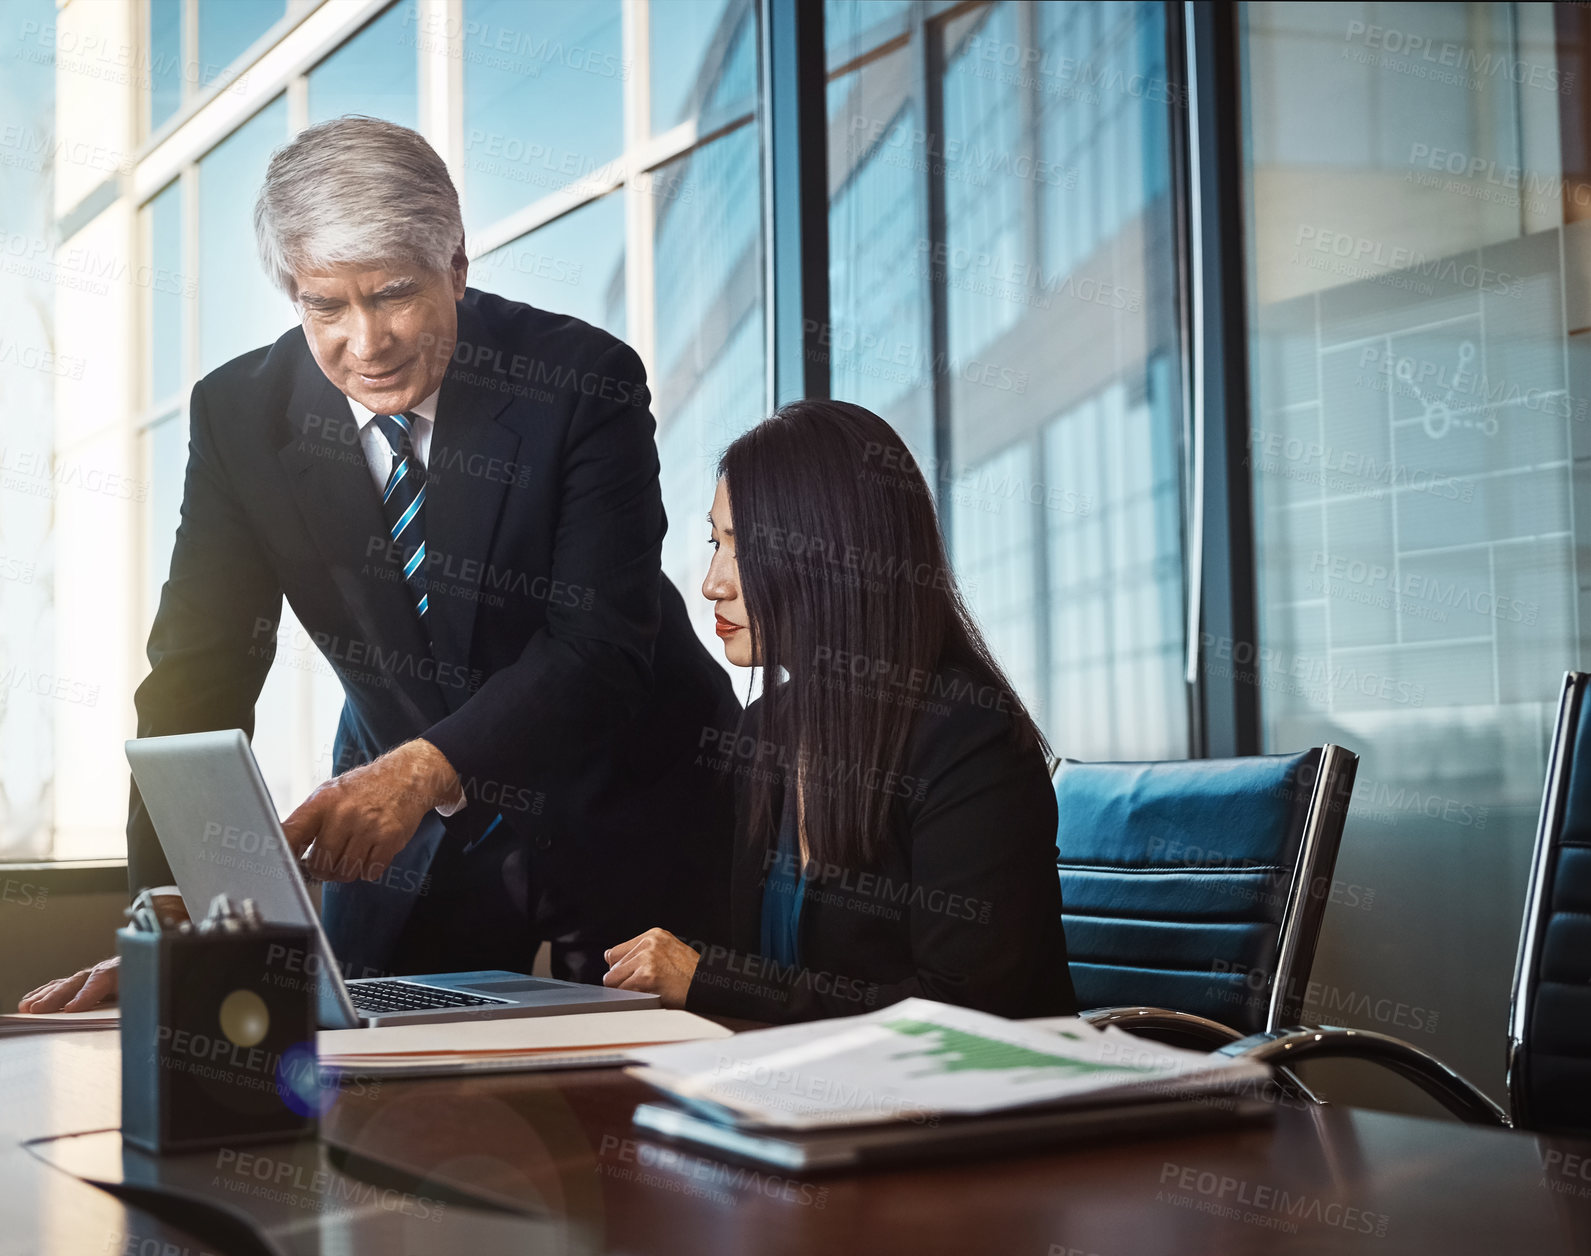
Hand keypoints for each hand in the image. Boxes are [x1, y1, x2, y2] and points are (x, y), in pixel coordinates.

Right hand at [17, 894, 187, 1011]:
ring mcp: (97, 972)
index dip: (88, 994)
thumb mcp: (160, 986)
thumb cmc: (162, 977)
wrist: (167, 959)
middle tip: (40, 1010)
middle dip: (59, 996)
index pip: (104, 978)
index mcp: (130, 968)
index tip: (72, 1009)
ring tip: (29, 1008)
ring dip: (47, 995)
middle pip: (82, 980)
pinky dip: (47, 992)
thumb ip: (150, 997)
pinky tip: (30, 1002)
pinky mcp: (90, 980)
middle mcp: (110, 968)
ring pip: (69, 982)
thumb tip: (148, 1016)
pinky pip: (65, 985)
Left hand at [282, 739, 461, 882]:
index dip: (282, 855)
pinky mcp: (390, 839)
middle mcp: (344, 814)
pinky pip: (369, 872)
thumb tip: (281, 847)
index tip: (281, 867)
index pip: (291, 834)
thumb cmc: (365, 787)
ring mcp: (368, 827)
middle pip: (320, 864)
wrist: (406, 777)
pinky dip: (368, 870)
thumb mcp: (330, 793)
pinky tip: (369, 854)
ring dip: (347, 871)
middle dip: (323, 869)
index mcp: (323, 802)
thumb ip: (307, 819)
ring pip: (345, 872)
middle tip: (330, 861)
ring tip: (351, 855)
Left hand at [602, 928, 700, 1007]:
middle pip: (612, 967)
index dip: (620, 968)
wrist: (708, 985)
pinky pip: (623, 992)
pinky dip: (631, 998)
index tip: (630, 976)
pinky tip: (649, 996)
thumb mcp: (668, 951)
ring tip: (647, 991)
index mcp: (653, 935)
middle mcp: (649, 944)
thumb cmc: (690, 974)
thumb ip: (643, 952)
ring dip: (626, 990)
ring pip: (613, 980)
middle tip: (643, 987)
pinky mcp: (646, 977)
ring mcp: (647, 959)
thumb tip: (609, 958)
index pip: (614, 952)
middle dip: (622, 980)